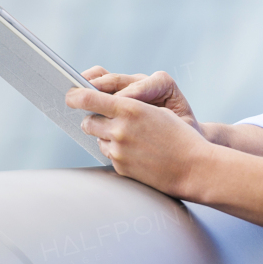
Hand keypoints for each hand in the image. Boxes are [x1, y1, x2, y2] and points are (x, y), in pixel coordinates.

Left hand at [65, 84, 212, 197]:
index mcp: (130, 109)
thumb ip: (129, 108)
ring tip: (128, 137)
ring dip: (105, 136)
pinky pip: (109, 155)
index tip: (69, 95)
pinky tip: (136, 152)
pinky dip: (116, 151)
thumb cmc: (179, 135)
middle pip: (87, 121)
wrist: (193, 167)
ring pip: (98, 139)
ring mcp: (118, 151)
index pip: (88, 98)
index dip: (74, 96)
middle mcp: (120, 129)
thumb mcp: (156, 112)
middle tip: (100, 118)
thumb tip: (107, 106)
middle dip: (91, 119)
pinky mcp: (120, 168)